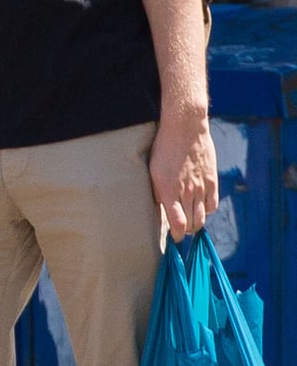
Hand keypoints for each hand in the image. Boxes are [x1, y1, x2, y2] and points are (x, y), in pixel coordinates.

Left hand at [149, 116, 218, 241]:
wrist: (185, 127)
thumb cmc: (163, 146)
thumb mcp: (153, 169)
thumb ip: (157, 191)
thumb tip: (160, 208)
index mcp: (168, 189)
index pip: (177, 224)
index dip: (176, 236)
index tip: (172, 238)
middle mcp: (186, 191)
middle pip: (191, 225)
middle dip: (184, 231)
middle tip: (179, 230)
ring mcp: (201, 187)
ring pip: (202, 218)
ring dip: (195, 223)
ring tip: (189, 221)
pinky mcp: (212, 181)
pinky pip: (212, 205)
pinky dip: (206, 210)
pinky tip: (199, 207)